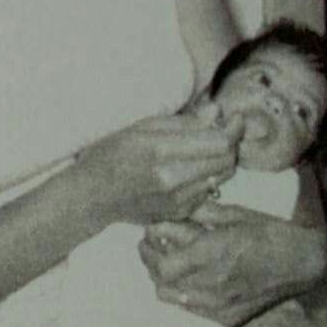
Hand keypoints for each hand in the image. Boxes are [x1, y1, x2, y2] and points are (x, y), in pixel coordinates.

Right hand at [75, 109, 243, 227]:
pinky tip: (192, 167)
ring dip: (222, 159)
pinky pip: (207, 191)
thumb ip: (184, 122)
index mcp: (160, 151)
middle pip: (227, 161)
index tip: (234, 117)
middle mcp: (172, 180)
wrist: (93, 194)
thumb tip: (217, 112)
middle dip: (231, 142)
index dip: (233, 128)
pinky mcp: (179, 213)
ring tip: (207, 146)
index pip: (219, 142)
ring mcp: (177, 201)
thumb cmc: (112, 153)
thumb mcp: (142, 127)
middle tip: (224, 129)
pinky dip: (207, 176)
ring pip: (221, 177)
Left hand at [139, 201, 326, 326]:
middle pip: (160, 282)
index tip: (148, 234)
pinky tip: (192, 277)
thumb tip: (169, 210)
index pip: (161, 263)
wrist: (304, 263)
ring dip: (164, 279)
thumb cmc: (269, 232)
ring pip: (171, 298)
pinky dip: (183, 292)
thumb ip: (198, 213)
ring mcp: (219, 306)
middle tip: (152, 245)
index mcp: (211, 254)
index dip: (148, 249)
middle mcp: (211, 284)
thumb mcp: (233, 214)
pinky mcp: (228, 318)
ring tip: (170, 261)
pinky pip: (191, 309)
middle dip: (151, 261)